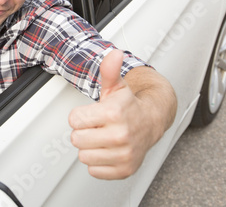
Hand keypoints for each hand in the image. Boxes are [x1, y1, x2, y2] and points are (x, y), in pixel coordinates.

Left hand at [68, 49, 162, 179]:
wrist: (152, 122)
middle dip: (84, 132)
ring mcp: (124, 154)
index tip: (93, 114)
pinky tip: (108, 150)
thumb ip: (109, 70)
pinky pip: (94, 171)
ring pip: (84, 156)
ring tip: (103, 138)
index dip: (80, 116)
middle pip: (77, 140)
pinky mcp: (124, 170)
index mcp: (114, 113)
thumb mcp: (116, 86)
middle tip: (97, 126)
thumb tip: (113, 54)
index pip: (74, 120)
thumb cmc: (129, 106)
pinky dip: (98, 163)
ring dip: (90, 148)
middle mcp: (121, 135)